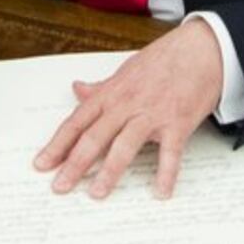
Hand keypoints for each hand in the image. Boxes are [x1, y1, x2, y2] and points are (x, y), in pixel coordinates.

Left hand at [33, 21, 227, 199]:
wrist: (201, 49)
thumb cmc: (164, 60)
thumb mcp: (126, 70)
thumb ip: (102, 87)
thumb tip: (77, 89)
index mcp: (111, 93)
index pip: (77, 122)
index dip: (57, 145)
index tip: (42, 164)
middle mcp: (126, 105)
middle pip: (94, 137)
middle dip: (74, 164)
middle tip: (60, 187)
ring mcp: (152, 114)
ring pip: (124, 146)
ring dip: (109, 172)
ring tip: (96, 193)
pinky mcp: (177, 123)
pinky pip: (170, 154)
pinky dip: (165, 175)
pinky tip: (160, 193)